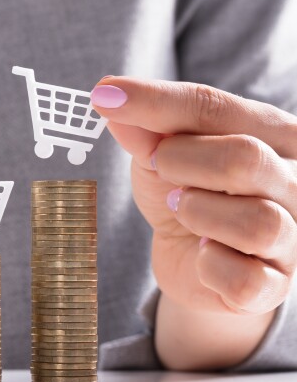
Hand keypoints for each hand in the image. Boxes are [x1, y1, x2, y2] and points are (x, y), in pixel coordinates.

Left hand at [90, 78, 296, 367]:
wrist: (193, 260)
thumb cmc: (186, 192)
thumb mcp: (161, 154)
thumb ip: (146, 127)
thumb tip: (110, 95)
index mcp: (278, 134)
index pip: (216, 107)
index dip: (156, 103)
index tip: (104, 95)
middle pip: (245, 159)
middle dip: (182, 163)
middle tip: (162, 171)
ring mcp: (294, 237)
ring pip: (256, 222)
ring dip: (197, 213)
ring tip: (183, 210)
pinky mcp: (272, 286)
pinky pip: (244, 278)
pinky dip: (211, 266)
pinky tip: (203, 252)